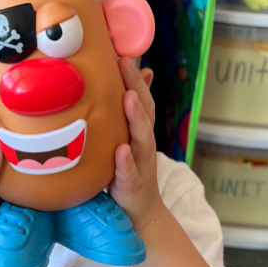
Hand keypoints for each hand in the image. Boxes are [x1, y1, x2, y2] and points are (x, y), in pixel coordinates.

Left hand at [109, 59, 165, 229]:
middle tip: (126, 65)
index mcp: (142, 132)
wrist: (142, 212)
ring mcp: (140, 164)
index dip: (134, 78)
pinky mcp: (131, 185)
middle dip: (136, 88)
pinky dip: (126, 161)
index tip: (123, 54)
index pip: (142, 100)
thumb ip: (137, 108)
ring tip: (128, 98)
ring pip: (141, 138)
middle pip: (145, 113)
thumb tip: (144, 72)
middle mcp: (144, 144)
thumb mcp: (133, 137)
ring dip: (136, 117)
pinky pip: (128, 172)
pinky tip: (121, 151)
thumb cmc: (132, 171)